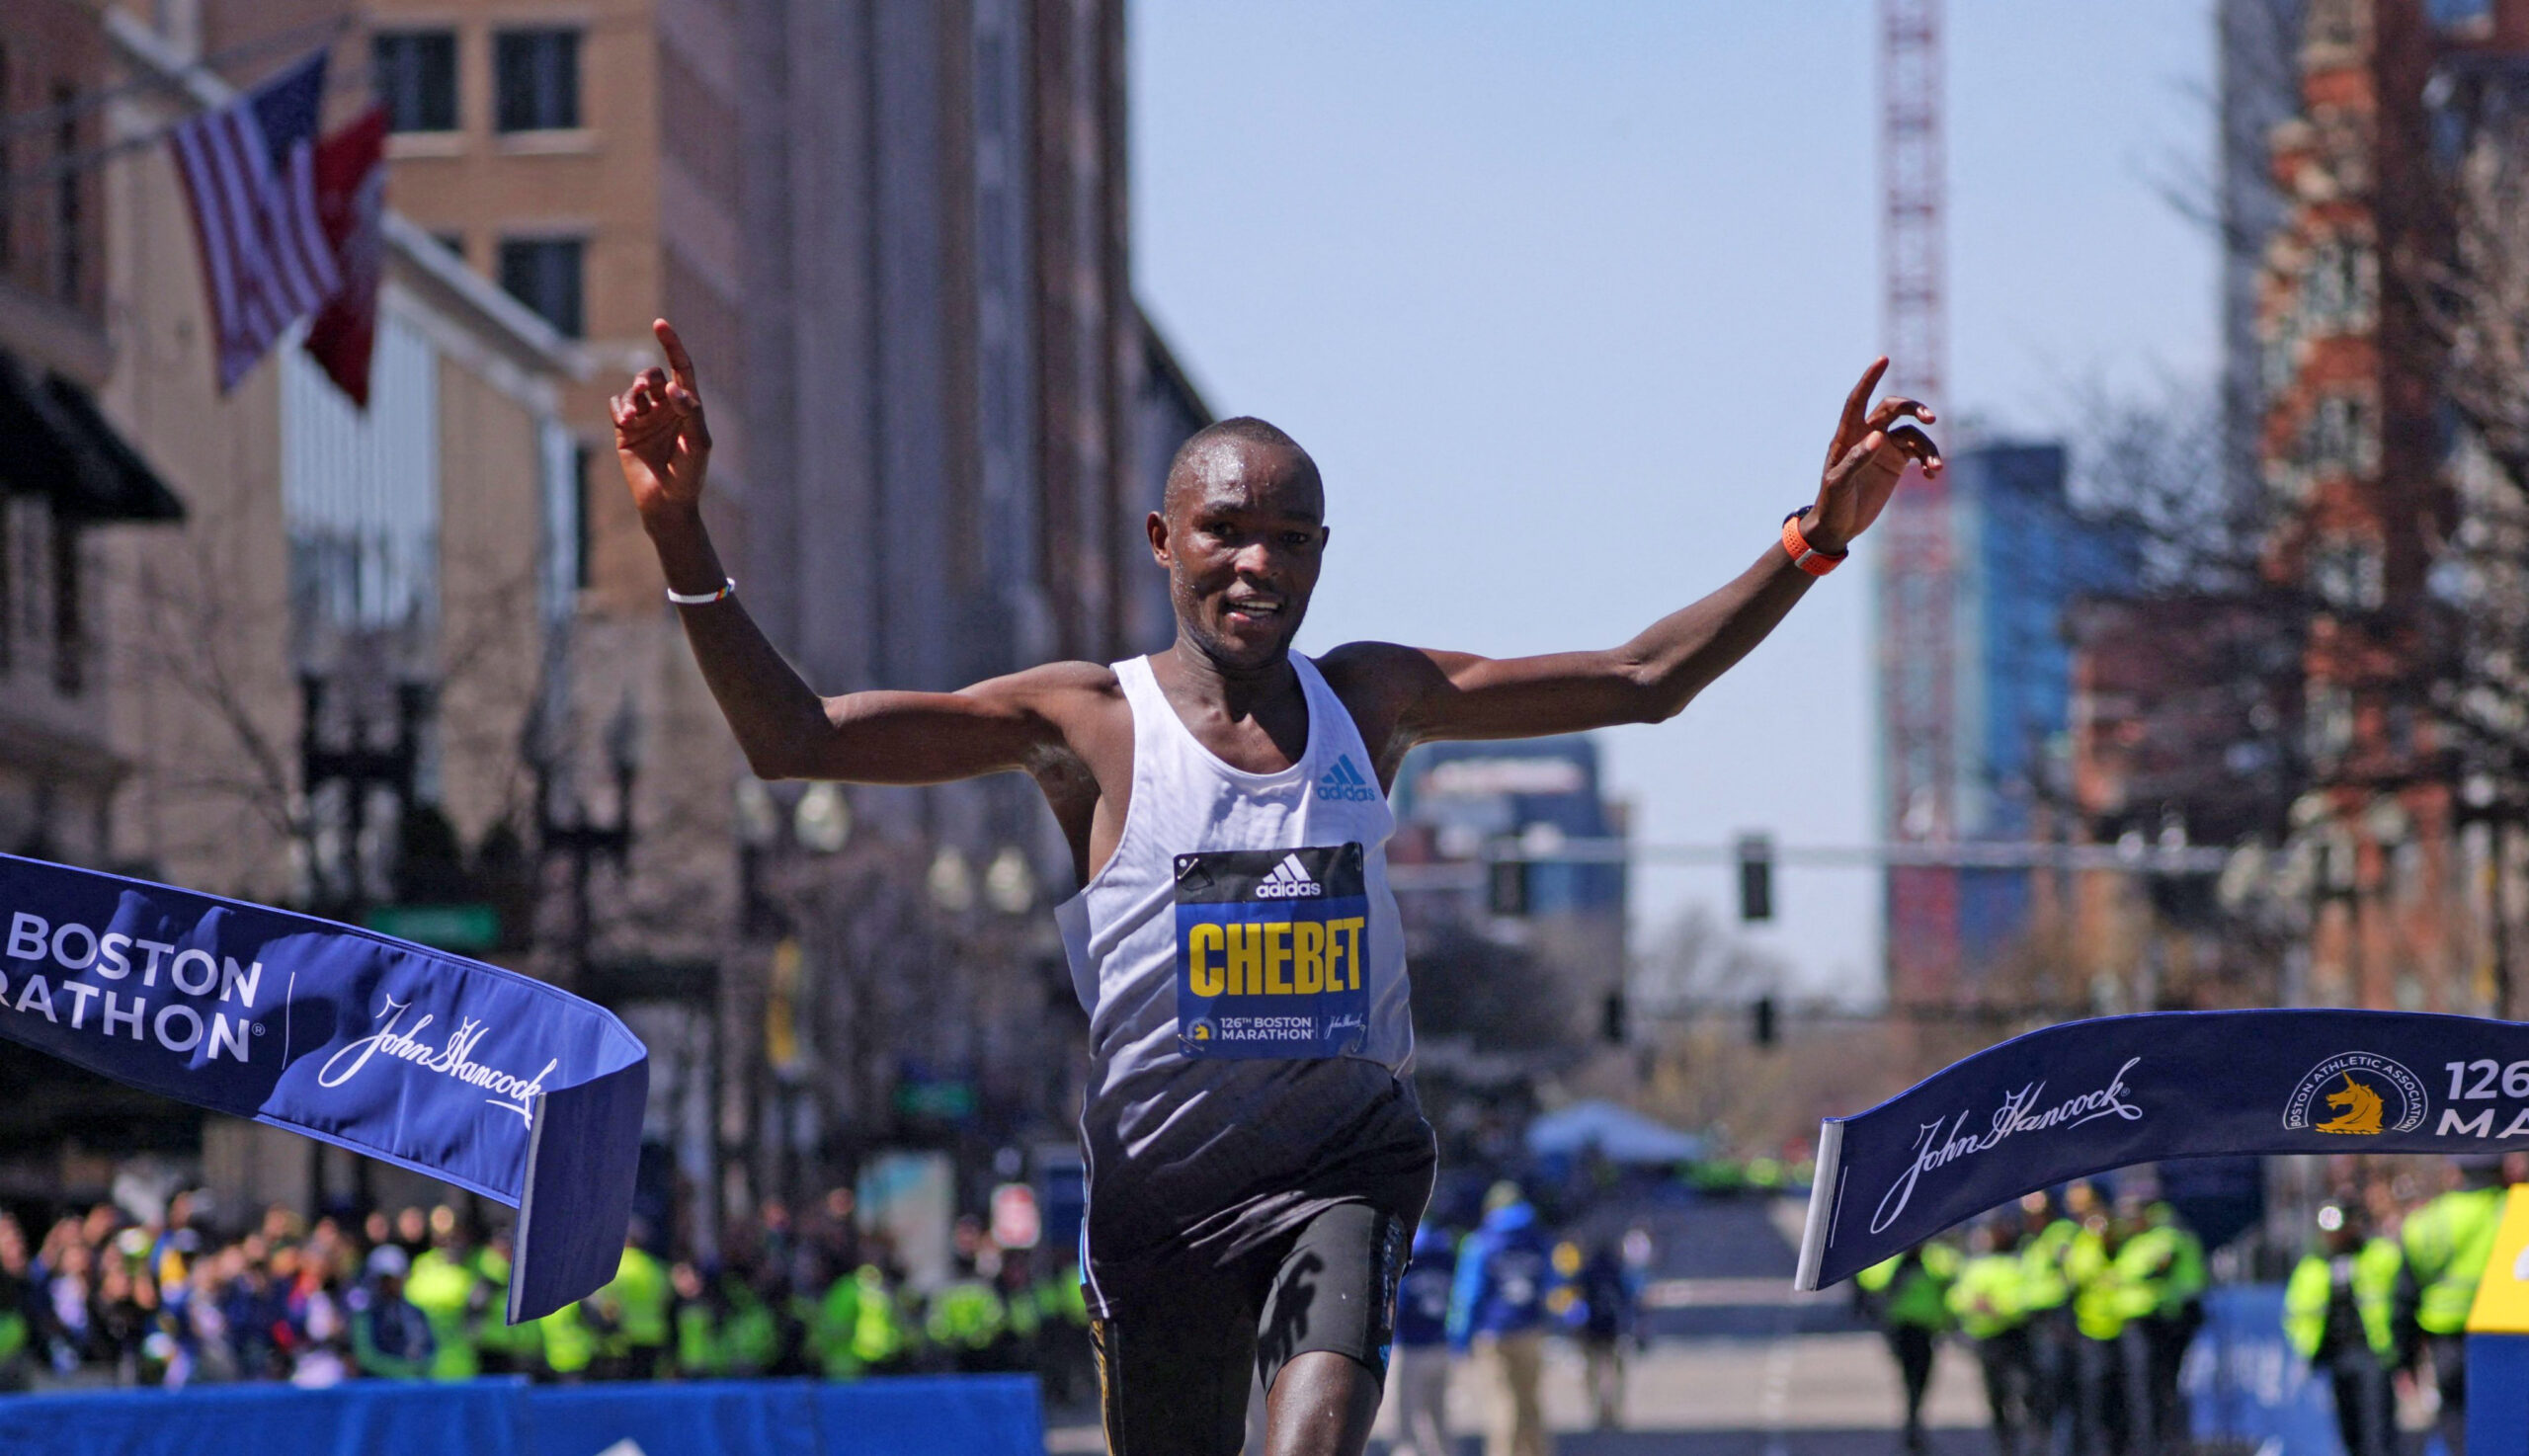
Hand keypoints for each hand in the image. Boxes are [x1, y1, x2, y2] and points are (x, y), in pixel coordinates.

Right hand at [612, 319, 712, 519]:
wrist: (666, 503)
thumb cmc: (690, 475)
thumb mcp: (698, 443)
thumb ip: (690, 413)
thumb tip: (673, 386)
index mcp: (687, 406)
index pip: (681, 367)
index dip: (671, 344)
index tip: (660, 323)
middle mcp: (665, 407)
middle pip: (651, 375)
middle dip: (645, 377)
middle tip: (644, 392)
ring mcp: (645, 418)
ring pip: (632, 389)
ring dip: (631, 395)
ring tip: (632, 415)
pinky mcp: (625, 430)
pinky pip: (616, 405)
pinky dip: (619, 407)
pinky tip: (625, 420)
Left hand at [1805, 357, 1938, 554]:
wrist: (1838, 526)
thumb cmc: (1832, 503)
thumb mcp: (1840, 484)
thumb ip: (1857, 459)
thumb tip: (1879, 436)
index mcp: (1847, 435)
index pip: (1858, 400)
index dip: (1869, 379)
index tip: (1883, 358)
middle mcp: (1867, 436)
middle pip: (1894, 408)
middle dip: (1914, 408)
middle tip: (1931, 418)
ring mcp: (1883, 448)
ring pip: (1913, 434)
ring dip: (1929, 448)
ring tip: (1935, 468)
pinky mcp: (1895, 464)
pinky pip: (1919, 453)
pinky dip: (1929, 461)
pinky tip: (1932, 475)